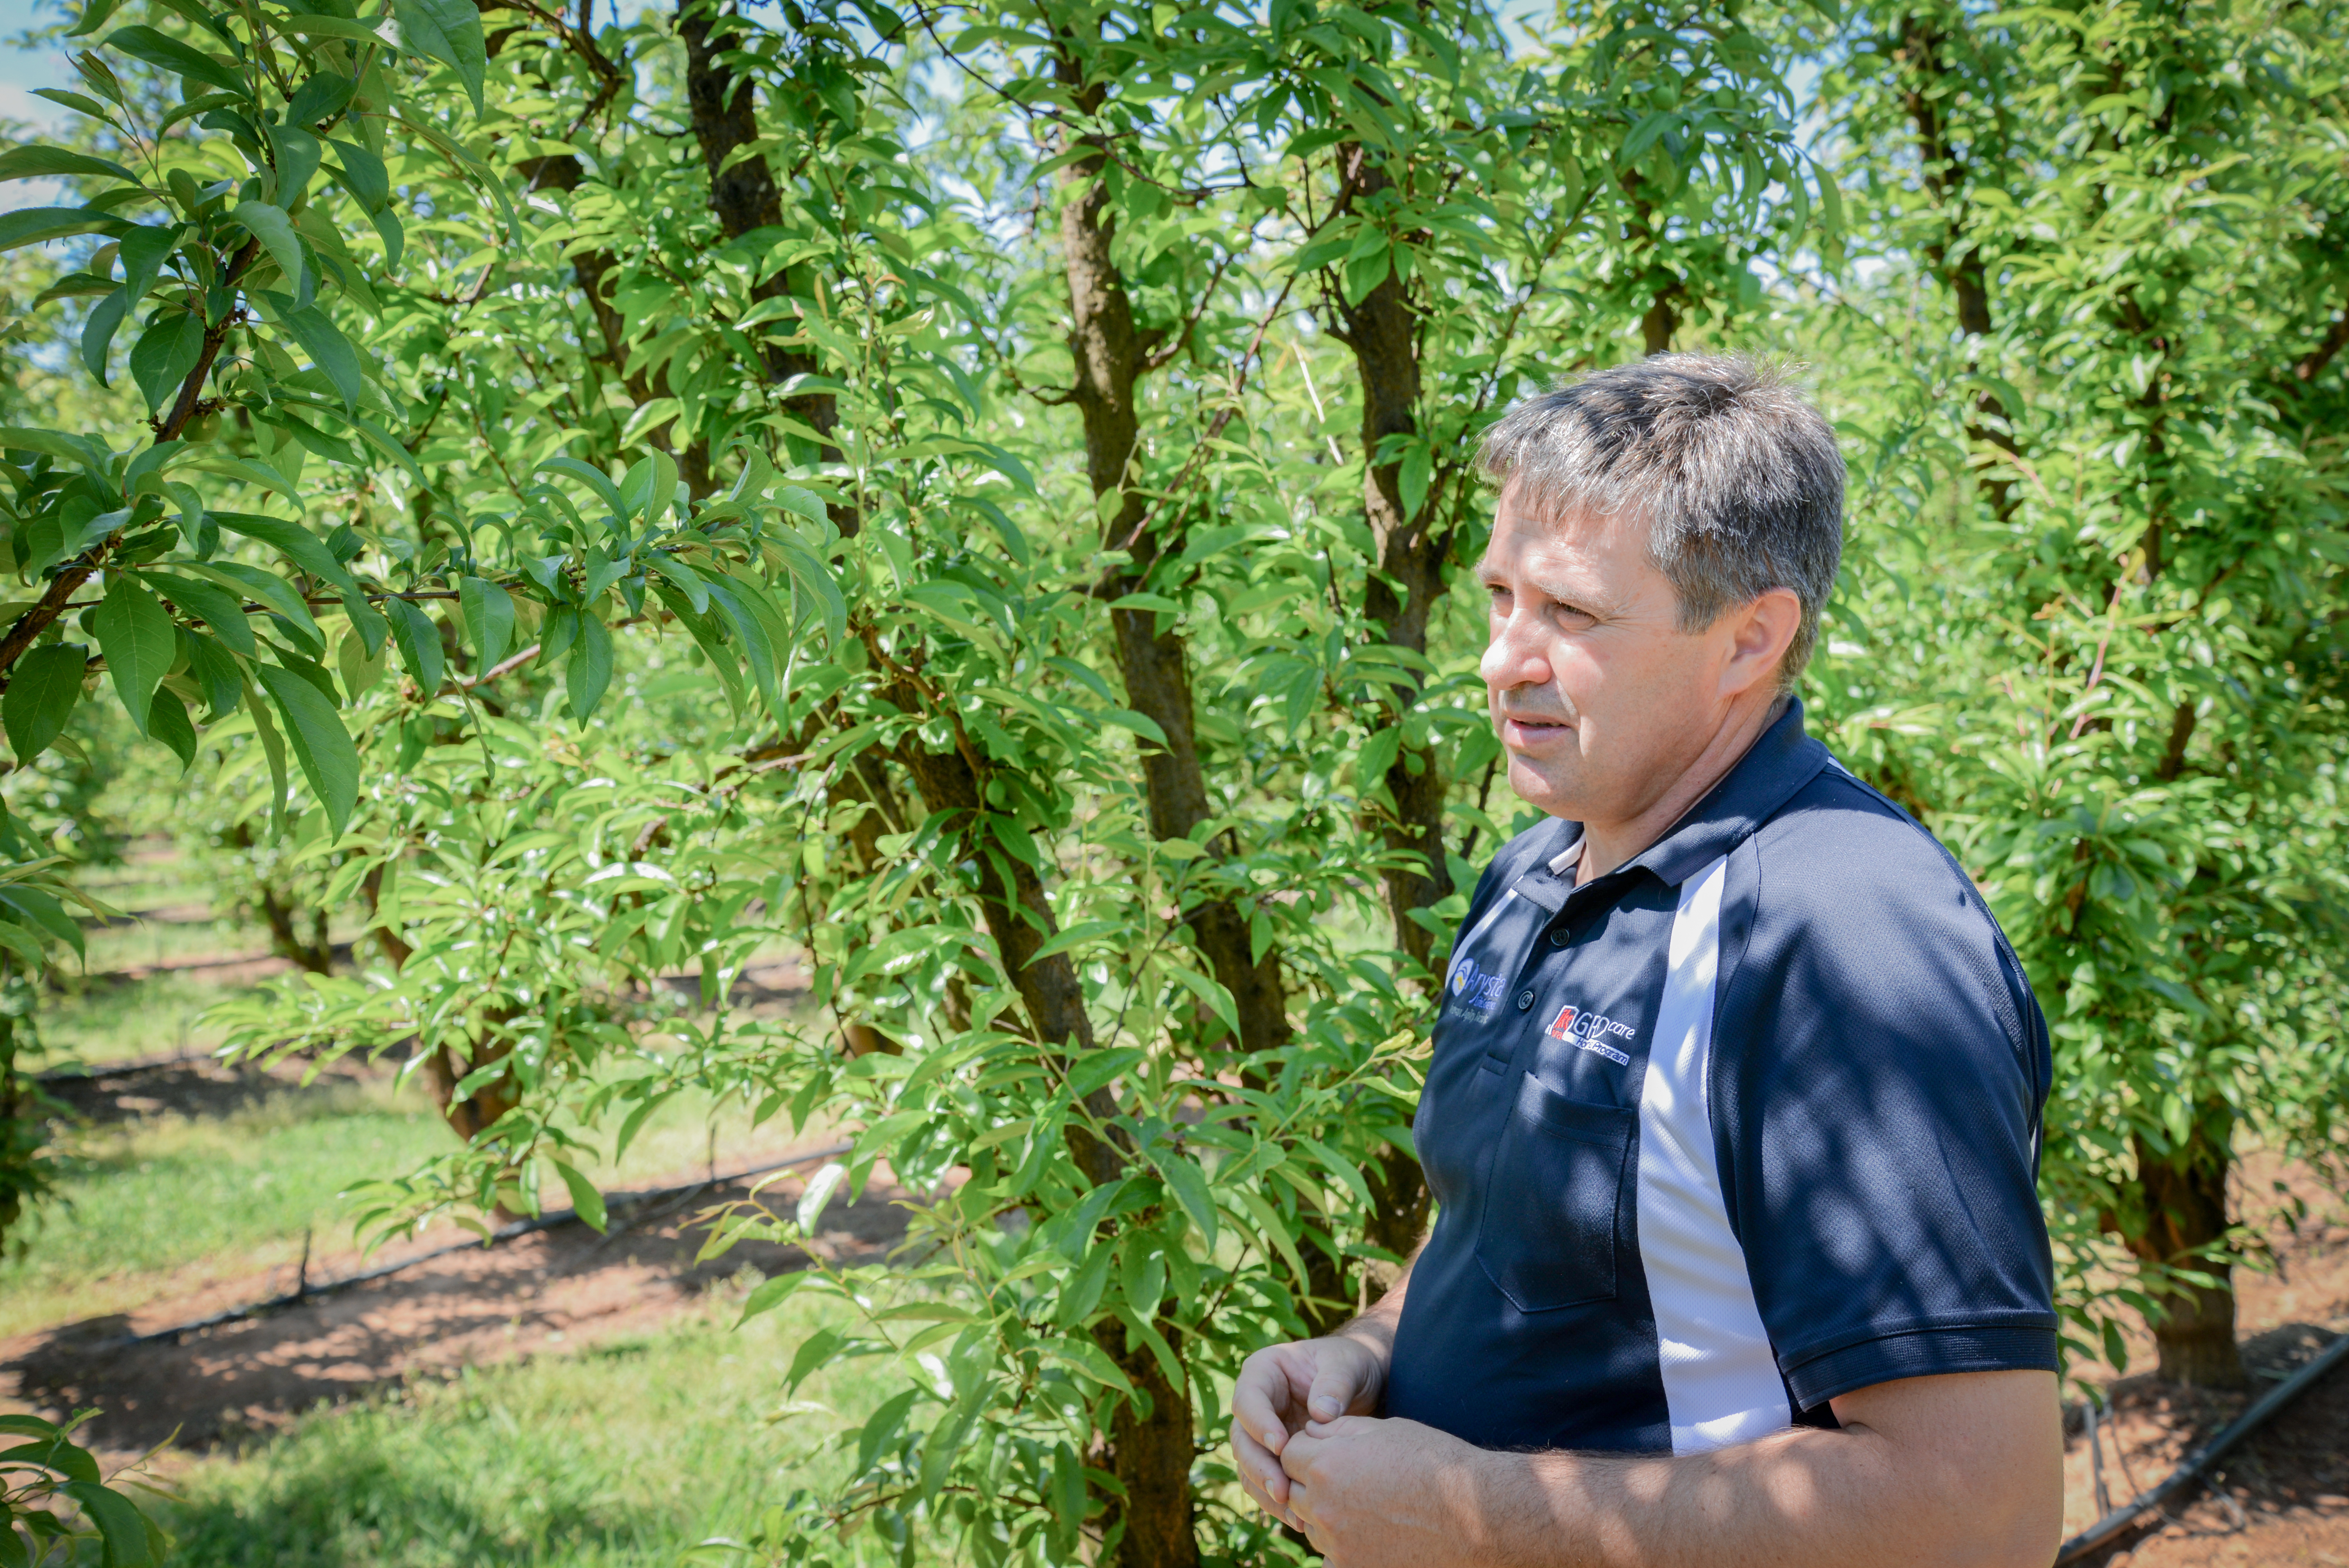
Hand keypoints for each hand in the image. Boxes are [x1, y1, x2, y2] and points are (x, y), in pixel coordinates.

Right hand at [1229, 1334, 1386, 1524]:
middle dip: (1259, 1466)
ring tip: (1293, 1513)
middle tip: (1283, 1489)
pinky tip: (1299, 1519)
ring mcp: (1262, 1433)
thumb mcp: (1347, 1363)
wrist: (1362, 1384)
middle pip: (1241, 1439)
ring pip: (1249, 1466)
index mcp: (1263, 1372)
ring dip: (1266, 1491)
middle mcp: (1256, 1404)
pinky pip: (1266, 1482)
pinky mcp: (1275, 1458)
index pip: (1248, 1399)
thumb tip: (1321, 1414)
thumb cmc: (1349, 1365)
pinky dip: (1278, 1503)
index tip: (1281, 1446)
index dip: (1259, 1424)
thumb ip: (1334, 1382)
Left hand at [1280, 1414, 1493, 1567]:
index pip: (1288, 1454)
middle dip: (1312, 1482)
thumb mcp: (1385, 1429)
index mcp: (1326, 1466)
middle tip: (1348, 1479)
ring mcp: (1338, 1545)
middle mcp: (1323, 1508)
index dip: (1306, 1449)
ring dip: (1326, 1515)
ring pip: (1311, 1526)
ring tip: (1367, 1506)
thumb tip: (1311, 1431)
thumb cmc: (1434, 1462)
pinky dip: (1344, 1546)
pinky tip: (1374, 1534)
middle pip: (1294, 1492)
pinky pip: (1331, 1557)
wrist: (1476, 1514)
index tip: (1327, 1451)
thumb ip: (1338, 1430)